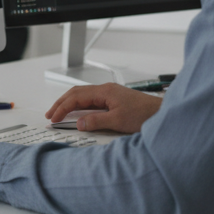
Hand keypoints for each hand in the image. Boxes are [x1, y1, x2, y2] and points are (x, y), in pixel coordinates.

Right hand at [45, 83, 161, 133]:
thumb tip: (79, 123)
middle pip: (76, 93)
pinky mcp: (114, 100)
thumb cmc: (145, 115)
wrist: (163, 113)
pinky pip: (91, 101)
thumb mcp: (118, 121)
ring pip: (83, 96)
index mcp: (104, 91)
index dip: (62, 107)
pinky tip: (78, 113)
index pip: (76, 97)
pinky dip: (80, 106)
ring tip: (60, 113)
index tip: (54, 118)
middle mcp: (105, 90)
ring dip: (70, 104)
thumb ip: (96, 121)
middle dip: (61, 103)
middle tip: (50, 114)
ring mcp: (110, 94)